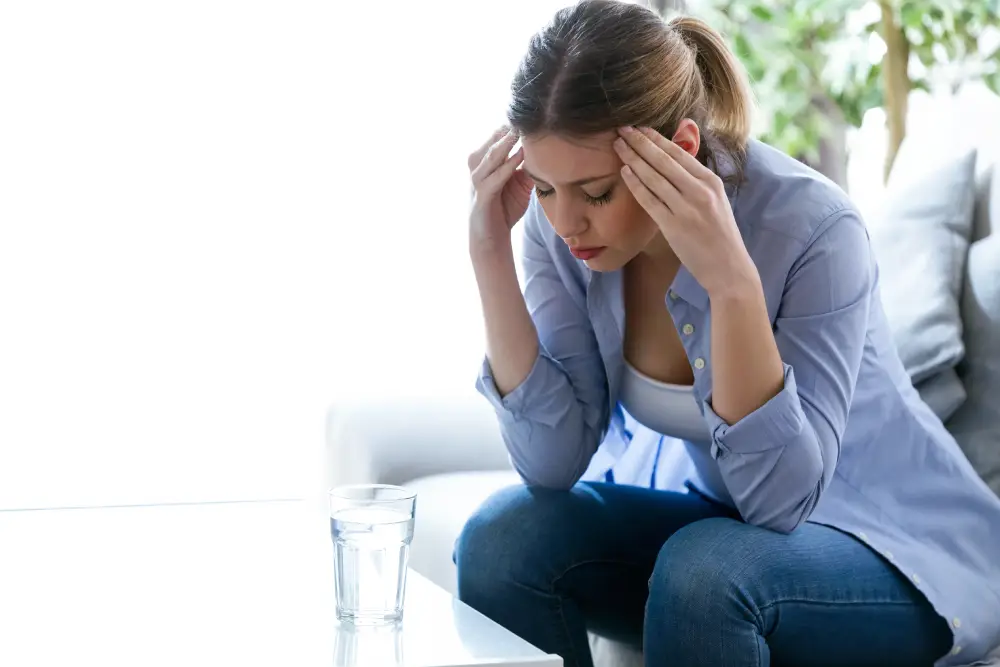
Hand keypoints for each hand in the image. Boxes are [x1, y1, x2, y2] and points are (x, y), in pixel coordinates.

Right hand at [468, 126, 532, 251]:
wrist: (491, 239)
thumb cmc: (503, 210)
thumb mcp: (520, 186)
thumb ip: (527, 169)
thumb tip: (544, 153)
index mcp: (484, 164)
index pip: (495, 140)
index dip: (508, 128)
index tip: (527, 113)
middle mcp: (477, 170)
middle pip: (491, 144)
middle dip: (505, 130)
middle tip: (522, 114)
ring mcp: (477, 183)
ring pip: (490, 157)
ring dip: (505, 143)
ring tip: (519, 129)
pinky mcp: (482, 198)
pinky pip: (494, 178)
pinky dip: (507, 166)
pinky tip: (520, 156)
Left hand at [613, 125, 757, 296]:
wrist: (728, 268)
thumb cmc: (719, 234)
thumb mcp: (715, 200)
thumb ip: (696, 179)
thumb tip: (678, 155)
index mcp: (711, 181)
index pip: (679, 153)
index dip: (656, 138)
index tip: (639, 127)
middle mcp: (700, 191)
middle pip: (664, 160)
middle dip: (640, 142)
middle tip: (621, 128)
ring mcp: (686, 208)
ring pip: (654, 177)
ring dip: (633, 158)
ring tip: (617, 145)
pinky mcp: (674, 226)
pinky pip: (650, 200)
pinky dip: (636, 184)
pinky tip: (624, 172)